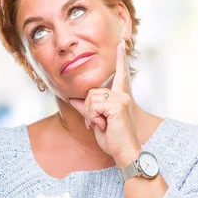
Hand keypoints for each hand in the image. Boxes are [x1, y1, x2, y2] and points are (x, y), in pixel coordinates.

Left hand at [69, 42, 140, 163]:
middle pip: (92, 92)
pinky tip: (103, 125)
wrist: (124, 152)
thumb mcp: (96, 121)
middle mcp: (122, 95)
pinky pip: (94, 106)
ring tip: (101, 125)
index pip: (120, 75)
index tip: (120, 45)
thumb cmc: (113, 139)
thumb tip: (73, 99)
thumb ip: (86, 109)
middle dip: (88, 109)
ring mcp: (121, 99)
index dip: (120, 60)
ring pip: (91, 98)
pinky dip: (93, 117)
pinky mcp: (118, 105)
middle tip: (96, 123)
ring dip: (90, 114)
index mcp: (120, 97)